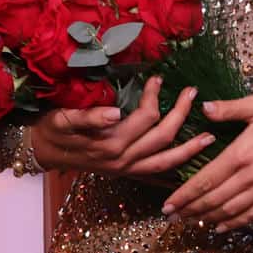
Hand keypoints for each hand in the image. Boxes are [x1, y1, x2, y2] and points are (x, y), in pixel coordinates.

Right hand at [27, 75, 211, 177]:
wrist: (42, 152)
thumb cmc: (52, 129)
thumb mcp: (63, 118)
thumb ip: (89, 117)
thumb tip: (115, 113)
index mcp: (110, 142)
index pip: (145, 117)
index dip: (156, 96)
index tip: (159, 78)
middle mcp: (122, 159)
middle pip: (163, 137)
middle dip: (182, 114)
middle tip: (194, 93)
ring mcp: (126, 169)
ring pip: (166, 161)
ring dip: (189, 149)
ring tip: (209, 137)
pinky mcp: (126, 173)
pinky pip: (156, 174)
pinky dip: (175, 169)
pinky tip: (191, 163)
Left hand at [160, 95, 252, 231]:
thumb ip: (229, 109)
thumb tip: (204, 108)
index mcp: (241, 152)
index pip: (205, 179)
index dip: (184, 194)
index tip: (167, 204)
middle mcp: (251, 176)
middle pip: (213, 199)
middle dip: (189, 210)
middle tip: (171, 217)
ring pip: (230, 211)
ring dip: (207, 219)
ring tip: (189, 222)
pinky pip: (252, 216)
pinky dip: (234, 224)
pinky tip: (220, 227)